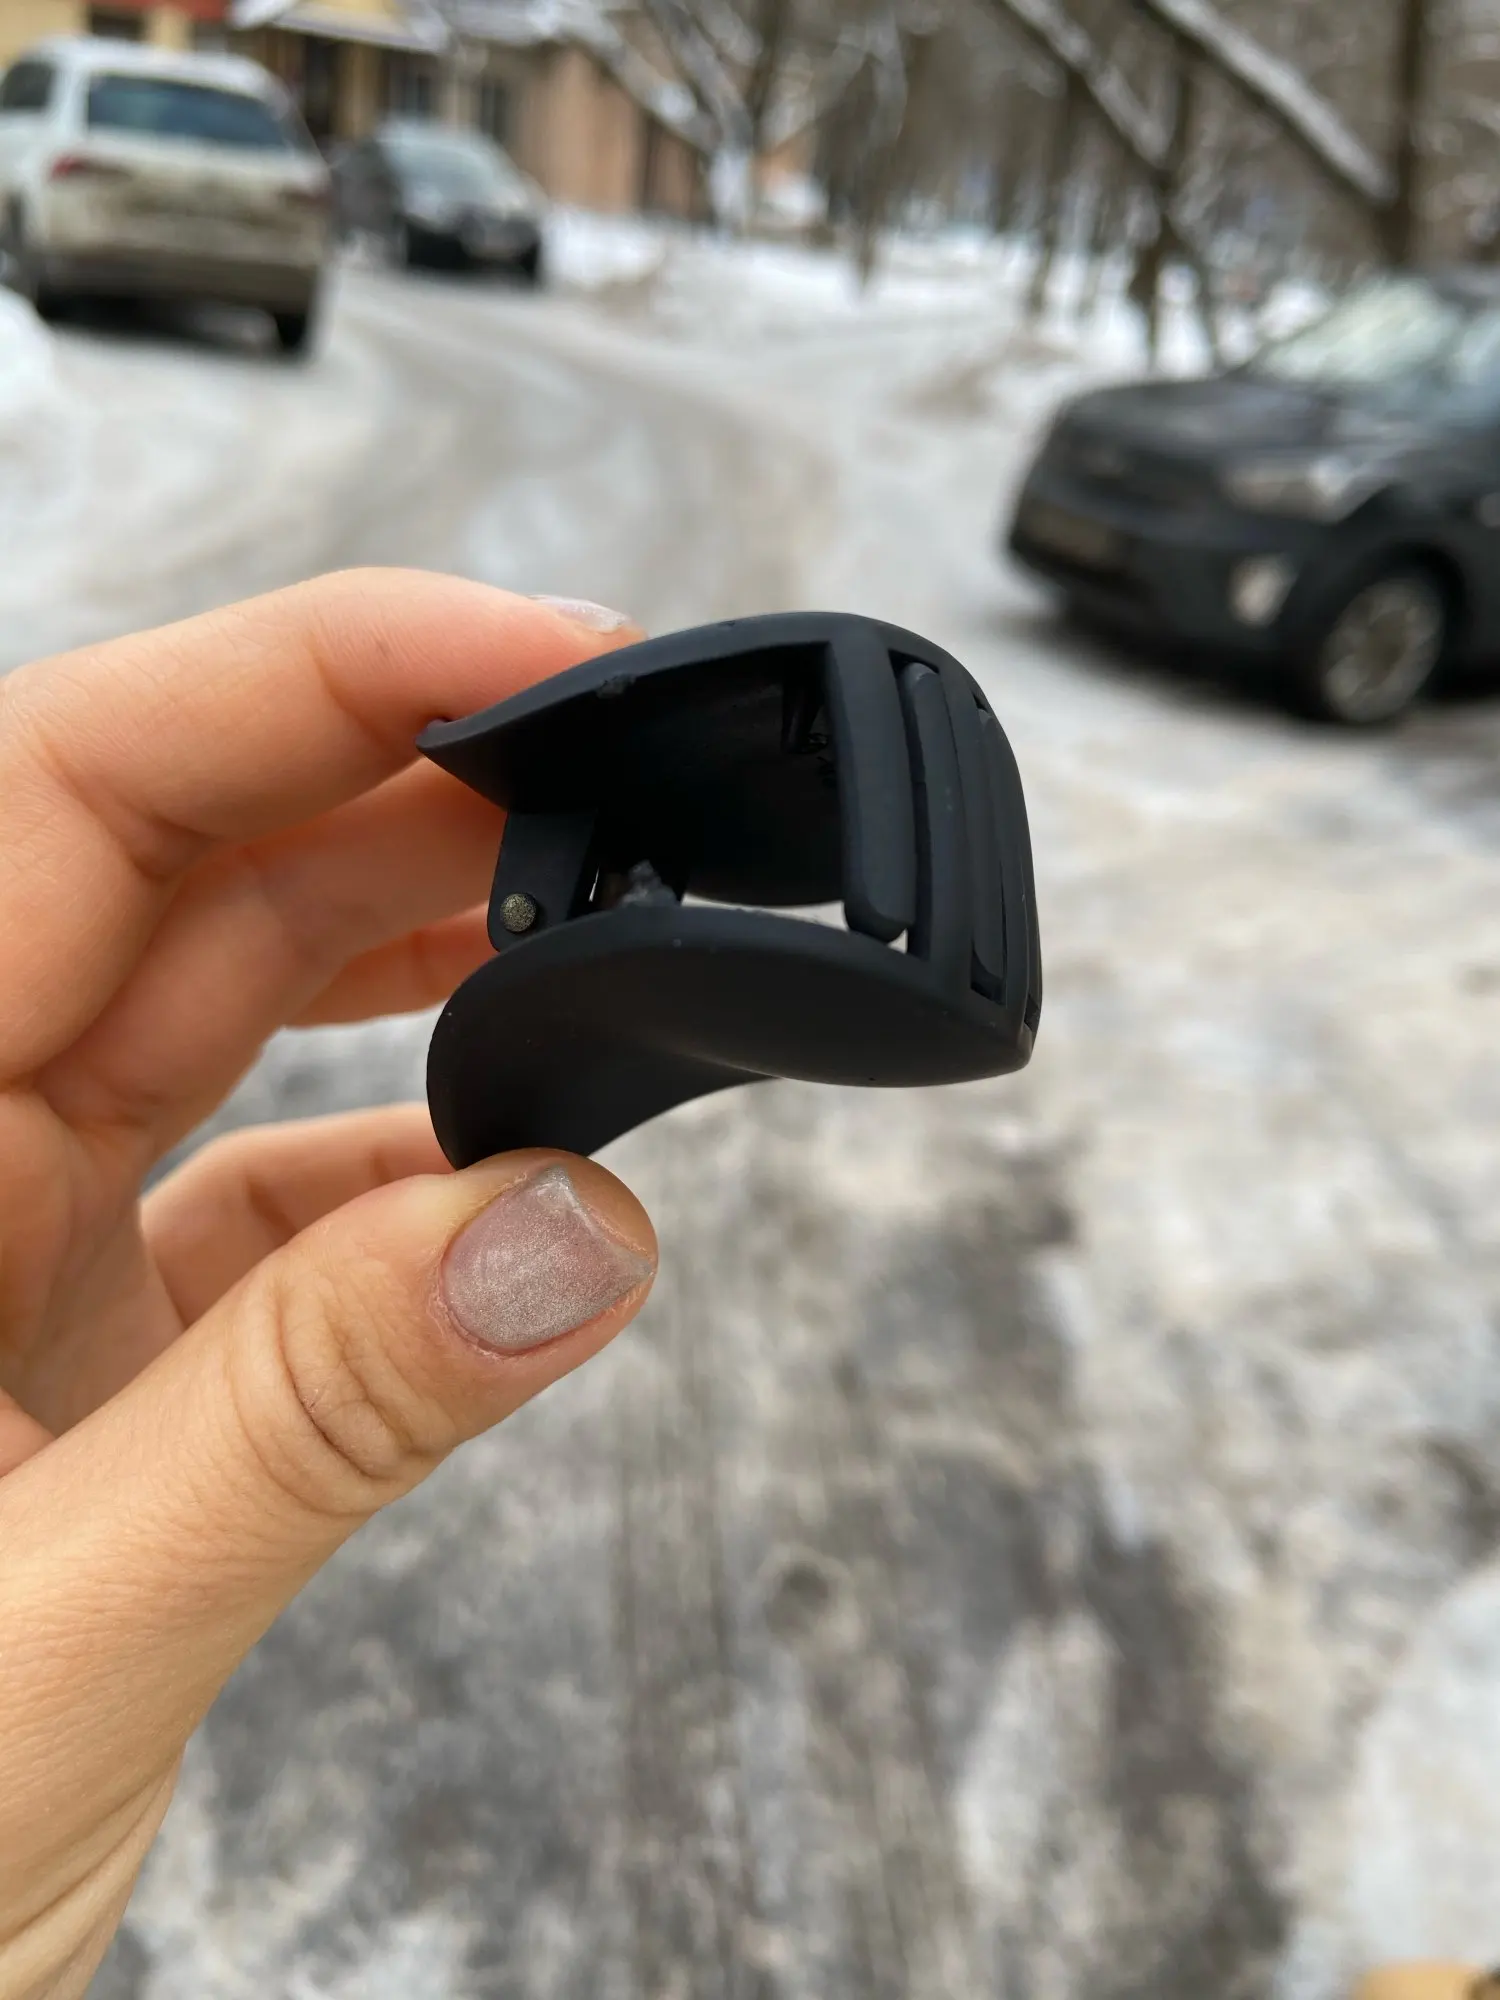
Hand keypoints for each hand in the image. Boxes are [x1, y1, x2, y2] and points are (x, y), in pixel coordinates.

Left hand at [0, 572, 657, 1999]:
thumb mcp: (30, 1660)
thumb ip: (297, 1428)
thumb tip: (560, 1237)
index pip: (59, 792)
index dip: (310, 679)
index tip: (546, 660)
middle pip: (166, 871)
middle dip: (407, 800)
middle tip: (632, 795)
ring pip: (217, 1012)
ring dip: (418, 964)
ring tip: (602, 945)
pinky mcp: (62, 1353)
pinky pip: (254, 1199)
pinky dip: (402, 1181)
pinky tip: (517, 1193)